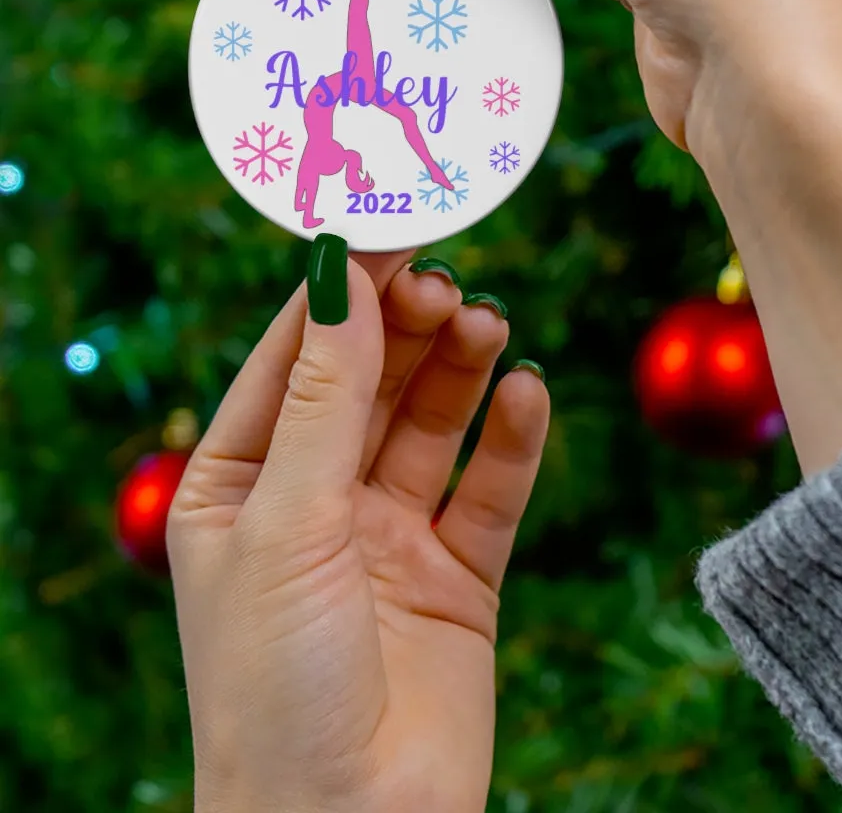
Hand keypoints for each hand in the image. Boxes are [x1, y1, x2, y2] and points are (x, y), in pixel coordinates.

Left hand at [168, 248, 548, 812]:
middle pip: (371, 381)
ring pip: (433, 423)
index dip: (340, 293)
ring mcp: (390, 536)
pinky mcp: (459, 574)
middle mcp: (316, 501)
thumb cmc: (275, 685)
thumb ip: (325, 398)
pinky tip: (527, 394)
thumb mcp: (287, 522)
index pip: (293, 359)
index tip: (390, 229)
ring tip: (488, 325)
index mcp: (241, 485)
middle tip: (448, 283)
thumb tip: (342, 277)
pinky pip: (491, 488)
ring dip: (461, 369)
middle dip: (407, 328)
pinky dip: (512, 438)